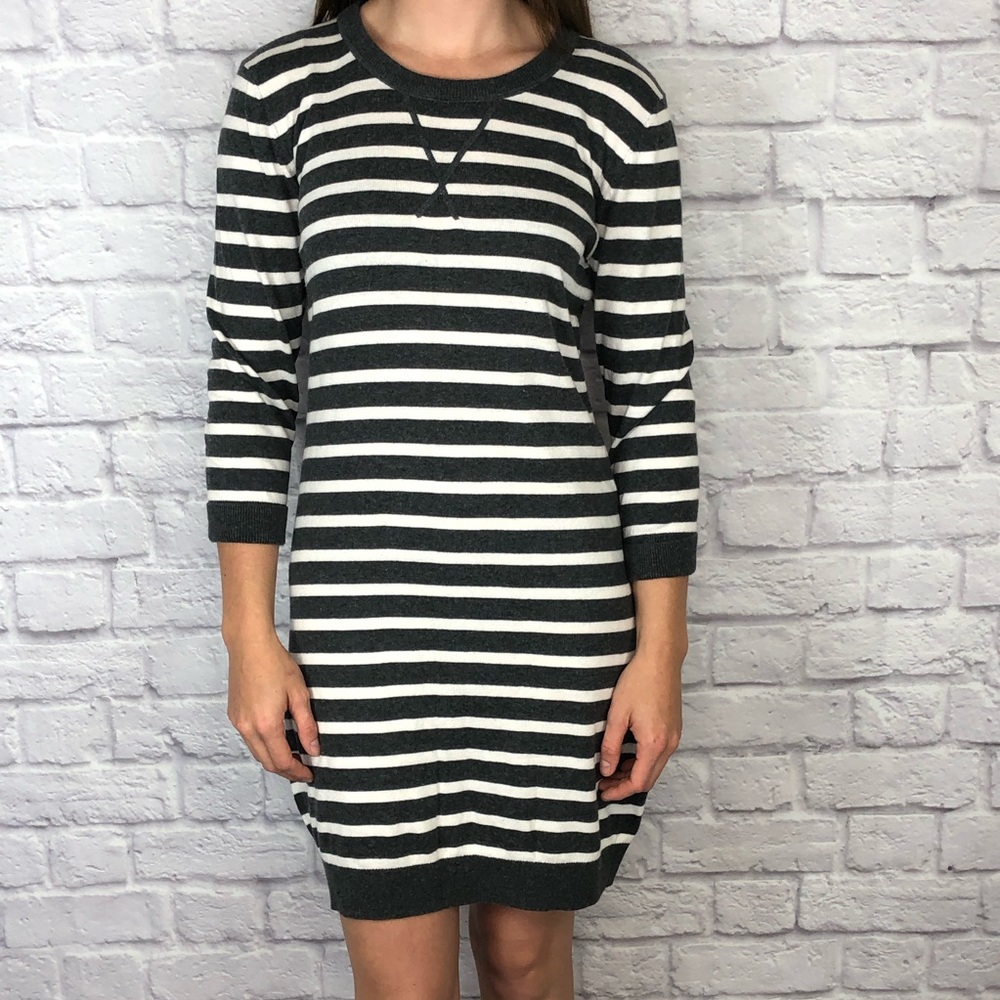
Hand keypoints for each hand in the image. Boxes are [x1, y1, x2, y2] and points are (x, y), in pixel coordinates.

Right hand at [225, 628, 320, 782]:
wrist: (249, 645)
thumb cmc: (275, 663)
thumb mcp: (299, 693)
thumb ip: (307, 725)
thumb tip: (314, 749)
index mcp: (266, 724)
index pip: (283, 761)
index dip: (298, 772)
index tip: (310, 773)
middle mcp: (248, 728)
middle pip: (267, 762)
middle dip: (286, 770)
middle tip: (304, 769)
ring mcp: (238, 722)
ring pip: (257, 752)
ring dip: (274, 759)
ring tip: (293, 757)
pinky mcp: (234, 715)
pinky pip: (249, 740)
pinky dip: (263, 746)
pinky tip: (277, 739)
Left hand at [597, 646, 683, 801]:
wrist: (661, 658)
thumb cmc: (638, 681)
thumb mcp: (617, 714)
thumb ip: (611, 745)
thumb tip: (605, 770)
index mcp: (654, 743)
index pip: (639, 782)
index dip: (619, 791)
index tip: (603, 791)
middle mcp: (669, 744)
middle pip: (649, 779)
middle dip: (625, 785)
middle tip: (604, 783)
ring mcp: (674, 736)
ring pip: (655, 767)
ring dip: (634, 773)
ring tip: (611, 769)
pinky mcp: (674, 728)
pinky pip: (659, 754)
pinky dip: (643, 761)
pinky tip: (627, 755)